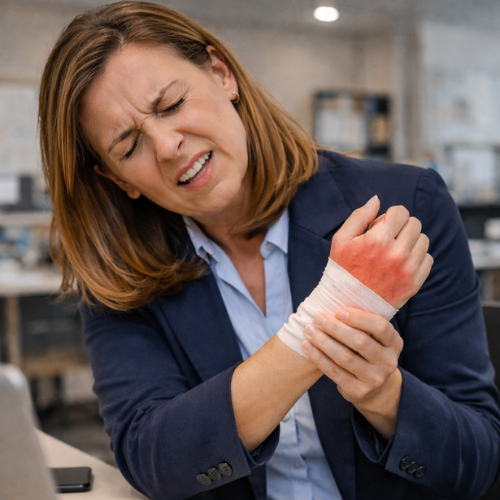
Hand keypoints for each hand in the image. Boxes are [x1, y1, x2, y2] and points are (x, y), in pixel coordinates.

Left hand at [302, 308, 402, 438]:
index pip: (381, 327)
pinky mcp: (358, 391)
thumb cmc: (368, 351)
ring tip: (309, 330)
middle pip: (360, 342)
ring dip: (323, 342)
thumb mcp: (374, 337)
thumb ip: (362, 322)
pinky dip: (318, 358)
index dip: (359, 318)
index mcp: (394, 343)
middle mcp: (388, 362)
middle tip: (318, 318)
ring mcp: (375, 379)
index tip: (339, 311)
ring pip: (345, 358)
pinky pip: (334, 372)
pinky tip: (307, 346)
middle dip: (336, 328)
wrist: (374, 387)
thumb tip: (334, 297)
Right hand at [330, 196, 432, 308]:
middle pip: (414, 223)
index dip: (390, 216)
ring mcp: (408, 269)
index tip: (380, 226)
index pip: (400, 212)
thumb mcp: (341, 240)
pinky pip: (428, 259)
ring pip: (423, 240)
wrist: (348, 305)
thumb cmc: (343, 269)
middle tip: (387, 238)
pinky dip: (417, 257)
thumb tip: (377, 199)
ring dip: (410, 241)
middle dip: (401, 226)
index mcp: (378, 240)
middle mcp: (396, 254)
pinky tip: (400, 263)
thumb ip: (359, 216)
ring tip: (394, 251)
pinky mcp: (415, 283)